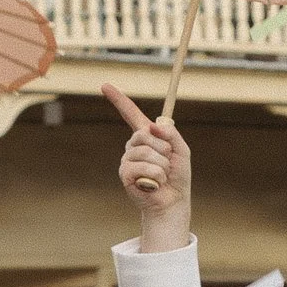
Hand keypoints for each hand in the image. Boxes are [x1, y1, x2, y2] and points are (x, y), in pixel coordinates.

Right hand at [102, 89, 192, 244]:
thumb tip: (153, 126)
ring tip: (162, 176)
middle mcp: (134, 145)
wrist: (172, 201)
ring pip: (145, 152)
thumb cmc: (177, 176)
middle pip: (144, 134)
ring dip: (161, 165)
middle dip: (163, 149)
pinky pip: (140, 167)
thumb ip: (171, 135)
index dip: (118, 100)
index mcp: (147, 136)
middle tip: (168, 162)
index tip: (104, 85)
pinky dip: (155, 176)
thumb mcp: (181, 150)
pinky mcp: (124, 174)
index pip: (130, 114)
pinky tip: (154, 184)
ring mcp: (127, 159)